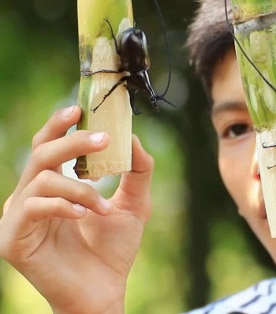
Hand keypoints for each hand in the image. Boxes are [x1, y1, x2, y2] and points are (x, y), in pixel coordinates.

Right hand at [0, 105, 153, 313]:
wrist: (104, 292)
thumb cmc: (113, 251)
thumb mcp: (134, 204)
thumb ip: (137, 172)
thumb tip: (135, 138)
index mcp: (52, 186)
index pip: (48, 146)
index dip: (59, 124)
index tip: (79, 108)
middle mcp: (31, 197)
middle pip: (42, 153)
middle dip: (73, 141)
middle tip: (104, 139)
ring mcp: (18, 218)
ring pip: (41, 178)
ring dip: (80, 187)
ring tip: (104, 205)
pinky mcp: (13, 239)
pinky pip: (33, 207)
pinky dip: (64, 204)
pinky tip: (87, 214)